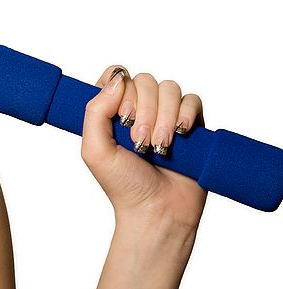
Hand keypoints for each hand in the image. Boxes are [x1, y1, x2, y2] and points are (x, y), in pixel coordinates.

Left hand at [81, 66, 207, 229]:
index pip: (116, 76)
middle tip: (139, 142)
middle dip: (144, 111)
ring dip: (164, 117)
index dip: (119, 89)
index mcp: (112, 111)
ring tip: (160, 147)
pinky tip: (180, 135)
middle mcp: (139, 109)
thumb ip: (96, 111)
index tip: (119, 117)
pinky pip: (193, 100)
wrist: (158, 211)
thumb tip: (117, 79)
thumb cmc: (123, 185)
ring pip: (169, 88)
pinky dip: (186, 114)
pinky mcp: (191, 124)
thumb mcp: (95, 150)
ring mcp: (166, 115)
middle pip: (144, 80)